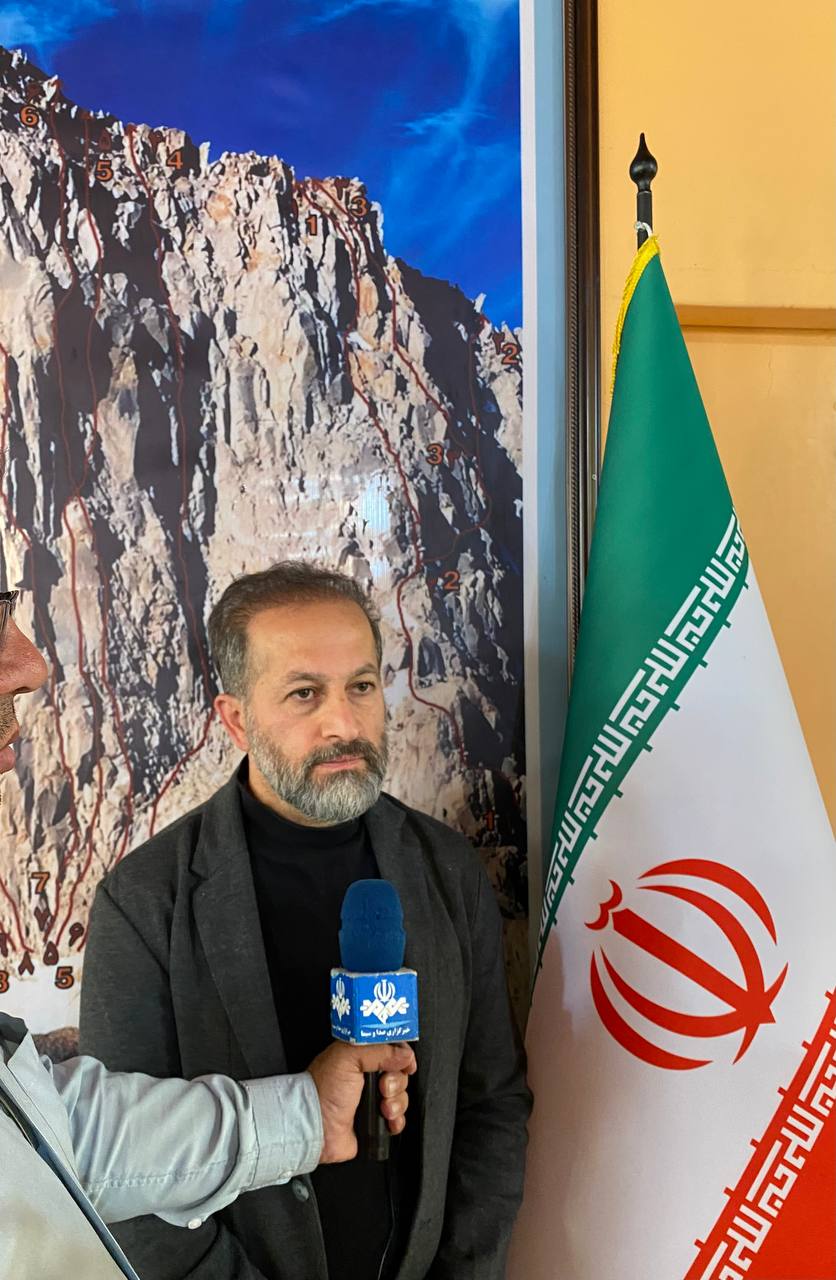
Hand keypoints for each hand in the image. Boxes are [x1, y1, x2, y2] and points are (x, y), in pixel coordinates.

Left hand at [307, 1040, 416, 1163]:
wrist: (316, 1127)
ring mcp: (372, 1100)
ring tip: (383, 1108)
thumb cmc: (323, 1091)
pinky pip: (398, 1118)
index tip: (405, 1064)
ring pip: (402, 1096)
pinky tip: (387, 1120)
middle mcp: (367, 1077)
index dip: (401, 1056)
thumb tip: (405, 1054)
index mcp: (360, 1056)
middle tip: (382, 1088)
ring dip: (397, 1103)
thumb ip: (379, 1050)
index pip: (391, 1049)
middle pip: (400, 1074)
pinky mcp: (375, 1121)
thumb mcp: (349, 1058)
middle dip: (397, 1082)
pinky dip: (397, 1120)